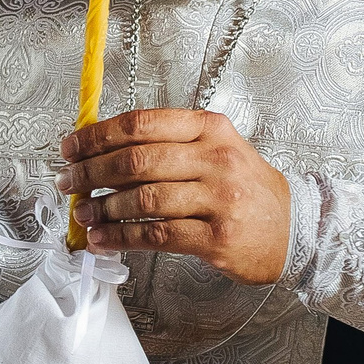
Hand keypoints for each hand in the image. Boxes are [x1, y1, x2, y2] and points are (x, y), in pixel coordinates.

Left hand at [57, 107, 290, 284]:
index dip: (98, 135)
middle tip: (68, 181)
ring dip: (103, 208)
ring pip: (143, 199)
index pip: (142, 124)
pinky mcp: (216, 237)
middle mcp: (215, 159)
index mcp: (210, 129)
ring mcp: (218, 199)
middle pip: (137, 160)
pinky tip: (102, 239)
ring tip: (82, 214)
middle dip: (92, 172)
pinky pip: (156, 234)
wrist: (294, 228)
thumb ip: (169, 145)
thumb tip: (104, 152)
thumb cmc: (247, 189)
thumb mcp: (217, 150)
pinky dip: (121, 237)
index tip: (71, 147)